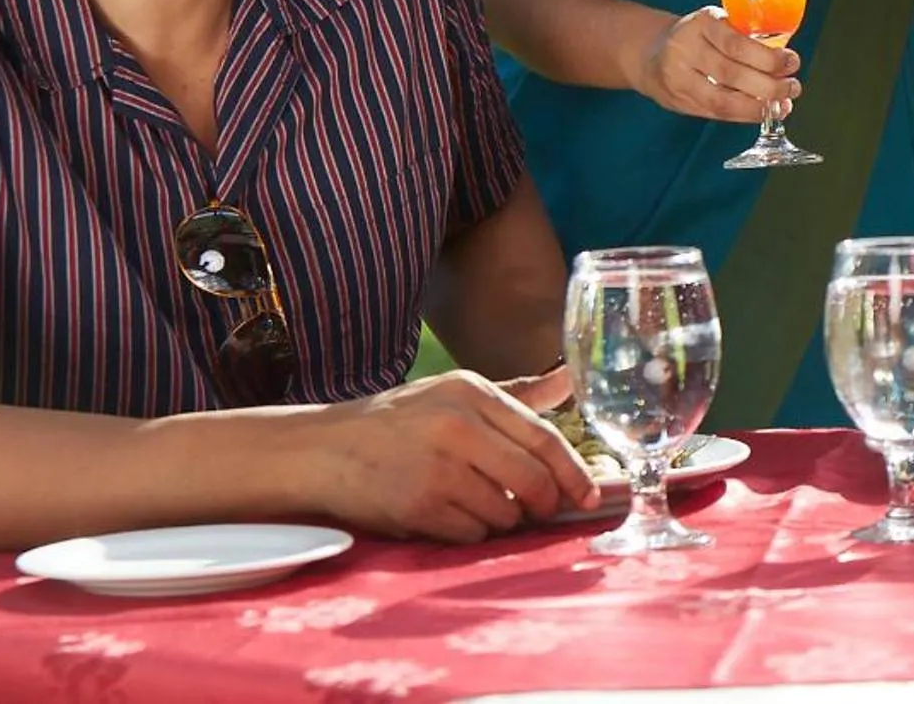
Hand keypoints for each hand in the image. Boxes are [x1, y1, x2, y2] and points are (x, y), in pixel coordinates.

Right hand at [290, 370, 598, 542]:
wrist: (324, 449)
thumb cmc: (396, 422)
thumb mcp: (452, 393)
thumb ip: (515, 393)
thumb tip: (570, 379)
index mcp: (472, 392)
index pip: (544, 438)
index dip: (574, 472)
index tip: (590, 493)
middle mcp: (458, 425)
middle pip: (534, 481)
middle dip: (545, 504)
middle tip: (539, 510)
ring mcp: (438, 467)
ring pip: (506, 513)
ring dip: (502, 519)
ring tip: (475, 503)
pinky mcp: (419, 506)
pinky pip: (473, 534)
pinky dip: (470, 532)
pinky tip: (449, 515)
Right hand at [629, 6, 800, 123]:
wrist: (650, 53)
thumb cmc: (696, 37)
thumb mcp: (715, 23)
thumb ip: (743, 35)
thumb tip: (785, 58)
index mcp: (700, 23)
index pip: (735, 43)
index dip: (767, 57)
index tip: (791, 61)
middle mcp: (685, 50)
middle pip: (731, 74)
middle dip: (769, 85)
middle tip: (793, 86)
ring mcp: (679, 80)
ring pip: (723, 100)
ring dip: (759, 106)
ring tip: (783, 104)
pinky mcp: (680, 103)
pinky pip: (717, 113)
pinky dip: (745, 114)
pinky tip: (765, 111)